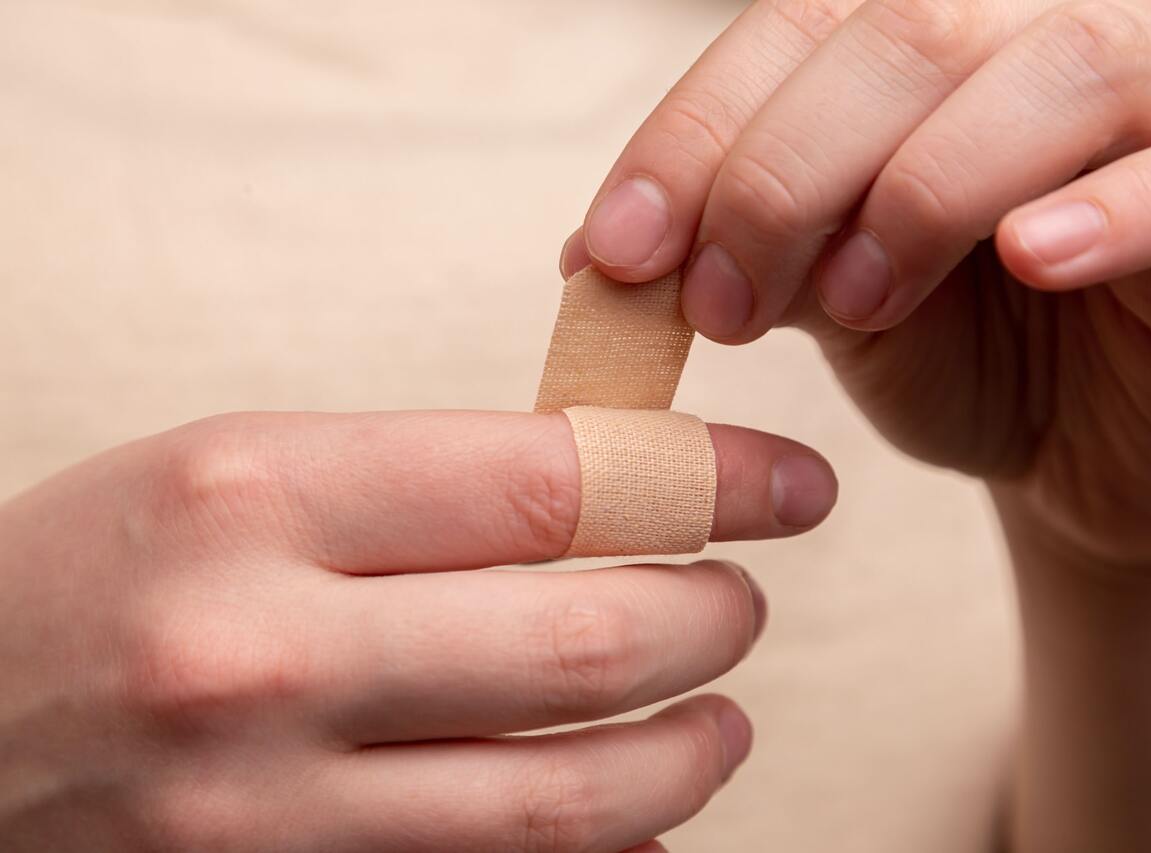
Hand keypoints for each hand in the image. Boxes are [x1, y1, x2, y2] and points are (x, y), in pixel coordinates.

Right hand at [0, 410, 835, 851]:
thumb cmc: (107, 571)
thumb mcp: (242, 473)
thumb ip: (427, 486)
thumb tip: (620, 505)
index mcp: (257, 495)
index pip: (557, 478)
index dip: (711, 477)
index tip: (791, 484)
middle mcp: (263, 654)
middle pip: (591, 642)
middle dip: (716, 617)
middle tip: (739, 601)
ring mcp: (271, 810)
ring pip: (575, 799)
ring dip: (691, 752)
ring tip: (717, 717)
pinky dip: (604, 848)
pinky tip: (629, 808)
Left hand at [562, 0, 1150, 569]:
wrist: (1076, 450)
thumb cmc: (947, 352)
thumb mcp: (814, 297)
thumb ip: (731, 249)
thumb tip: (595, 253)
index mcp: (925, 39)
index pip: (796, 29)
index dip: (695, 136)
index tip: (618, 254)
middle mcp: (1039, 37)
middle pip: (908, 33)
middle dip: (785, 176)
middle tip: (720, 306)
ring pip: (1061, 72)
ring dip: (926, 189)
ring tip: (854, 304)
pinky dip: (1111, 213)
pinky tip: (1029, 263)